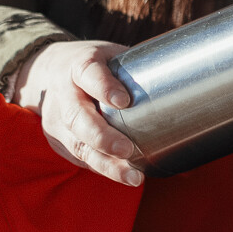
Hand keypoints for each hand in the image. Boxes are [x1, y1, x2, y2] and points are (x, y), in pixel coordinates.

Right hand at [12, 39, 142, 185]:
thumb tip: (187, 80)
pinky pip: (80, 158)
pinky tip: (124, 175)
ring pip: (77, 145)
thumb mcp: (110, 54)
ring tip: (133, 177)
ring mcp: (57, 121)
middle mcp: (64, 94)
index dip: (104, 87)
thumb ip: (137, 67)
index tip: (124, 101)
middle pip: (76, 117)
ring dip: (105, 164)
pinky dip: (103, 168)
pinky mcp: (59, 141)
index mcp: (79, 65)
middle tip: (127, 149)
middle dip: (102, 136)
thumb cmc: (93, 65)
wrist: (45, 72)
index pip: (88, 73)